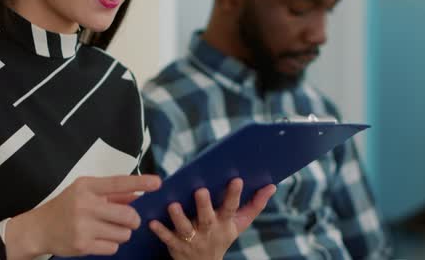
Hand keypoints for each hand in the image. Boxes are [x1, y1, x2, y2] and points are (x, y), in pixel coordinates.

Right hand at [6, 175, 161, 258]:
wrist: (39, 228)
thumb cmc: (66, 207)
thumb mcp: (85, 193)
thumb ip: (112, 194)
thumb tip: (137, 194)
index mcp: (87, 186)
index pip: (118, 183)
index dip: (140, 183)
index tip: (157, 183)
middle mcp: (85, 204)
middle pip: (128, 215)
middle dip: (133, 220)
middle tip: (128, 220)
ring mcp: (83, 226)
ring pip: (124, 233)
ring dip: (121, 233)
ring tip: (106, 229)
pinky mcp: (83, 245)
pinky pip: (113, 247)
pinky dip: (111, 244)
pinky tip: (97, 238)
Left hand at [149, 179, 275, 259]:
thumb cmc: (222, 236)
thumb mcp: (239, 224)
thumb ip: (255, 205)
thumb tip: (272, 186)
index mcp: (224, 223)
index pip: (231, 208)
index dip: (234, 195)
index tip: (236, 179)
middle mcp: (208, 231)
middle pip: (207, 218)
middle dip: (204, 205)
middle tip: (201, 190)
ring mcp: (191, 239)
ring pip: (184, 228)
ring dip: (179, 217)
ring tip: (173, 205)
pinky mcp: (175, 245)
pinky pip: (166, 238)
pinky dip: (160, 230)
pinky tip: (152, 221)